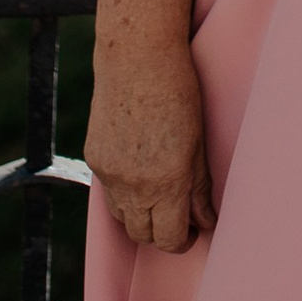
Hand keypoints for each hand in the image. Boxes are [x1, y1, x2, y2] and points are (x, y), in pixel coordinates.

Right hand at [85, 39, 215, 252]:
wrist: (136, 58)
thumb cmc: (178, 91)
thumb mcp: (199, 141)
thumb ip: (199, 187)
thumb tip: (205, 220)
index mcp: (167, 181)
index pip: (171, 238)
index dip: (185, 242)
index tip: (195, 232)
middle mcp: (135, 185)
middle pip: (144, 235)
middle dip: (163, 234)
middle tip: (180, 220)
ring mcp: (111, 175)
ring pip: (123, 219)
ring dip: (141, 218)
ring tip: (161, 199)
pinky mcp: (95, 160)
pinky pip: (110, 194)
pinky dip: (125, 194)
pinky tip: (140, 174)